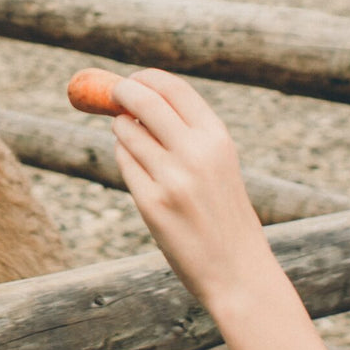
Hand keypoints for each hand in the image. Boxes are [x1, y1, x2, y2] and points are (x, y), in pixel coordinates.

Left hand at [111, 69, 270, 313]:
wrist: (238, 271)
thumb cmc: (225, 214)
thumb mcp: (219, 165)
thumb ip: (187, 133)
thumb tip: (138, 101)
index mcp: (218, 138)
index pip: (173, 88)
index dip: (146, 78)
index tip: (132, 80)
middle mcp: (195, 152)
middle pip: (142, 101)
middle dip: (120, 92)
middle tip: (111, 94)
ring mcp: (171, 178)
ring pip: (127, 132)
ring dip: (123, 130)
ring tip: (137, 145)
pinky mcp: (150, 203)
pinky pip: (124, 163)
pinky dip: (125, 159)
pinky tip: (141, 172)